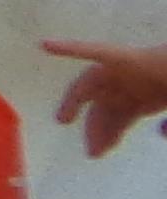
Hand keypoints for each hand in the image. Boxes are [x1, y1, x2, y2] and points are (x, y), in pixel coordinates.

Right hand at [47, 38, 166, 152]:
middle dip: (84, 113)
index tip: (44, 45)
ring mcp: (135, 86)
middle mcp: (128, 72)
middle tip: (83, 139)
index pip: (98, 51)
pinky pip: (124, 114)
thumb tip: (162, 132)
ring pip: (108, 106)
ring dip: (100, 128)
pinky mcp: (146, 100)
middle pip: (96, 89)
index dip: (71, 48)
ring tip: (95, 153)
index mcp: (133, 61)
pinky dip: (116, 129)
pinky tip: (111, 143)